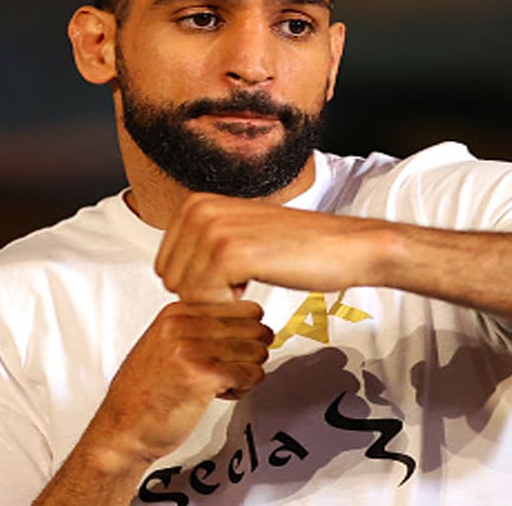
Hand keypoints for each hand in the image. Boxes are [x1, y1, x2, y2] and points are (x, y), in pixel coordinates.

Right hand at [82, 299, 272, 468]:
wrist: (122, 427)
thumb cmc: (144, 393)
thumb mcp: (166, 344)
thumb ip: (200, 329)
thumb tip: (249, 325)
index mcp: (176, 313)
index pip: (243, 307)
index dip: (248, 332)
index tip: (237, 348)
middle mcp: (183, 325)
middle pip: (254, 327)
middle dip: (252, 351)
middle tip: (235, 368)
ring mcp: (191, 348)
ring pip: (256, 351)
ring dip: (248, 371)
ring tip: (226, 382)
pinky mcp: (202, 375)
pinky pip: (251, 374)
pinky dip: (243, 388)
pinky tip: (222, 393)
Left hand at [155, 193, 392, 301]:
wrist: (344, 247)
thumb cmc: (295, 246)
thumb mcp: (236, 231)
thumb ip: (200, 242)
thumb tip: (167, 273)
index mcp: (195, 203)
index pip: (167, 266)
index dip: (198, 282)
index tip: (232, 274)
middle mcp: (198, 209)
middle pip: (172, 281)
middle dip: (205, 292)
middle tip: (242, 281)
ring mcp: (212, 230)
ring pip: (187, 294)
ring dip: (220, 301)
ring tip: (250, 282)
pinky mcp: (229, 253)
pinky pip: (205, 301)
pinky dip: (230, 308)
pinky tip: (254, 290)